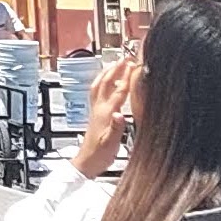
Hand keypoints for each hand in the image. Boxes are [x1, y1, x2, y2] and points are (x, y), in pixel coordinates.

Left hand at [79, 56, 136, 174]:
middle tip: (124, 58)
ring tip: (114, 64)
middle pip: (107, 83)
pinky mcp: (94, 114)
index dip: (126, 77)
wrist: (86, 162)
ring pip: (99, 86)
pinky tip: (105, 83)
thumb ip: (116, 128)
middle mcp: (99, 108)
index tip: (133, 64)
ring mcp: (95, 110)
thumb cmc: (99, 155)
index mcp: (106, 113)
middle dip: (116, 69)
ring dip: (107, 73)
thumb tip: (119, 114)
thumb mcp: (112, 143)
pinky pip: (96, 92)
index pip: (118, 91)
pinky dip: (101, 83)